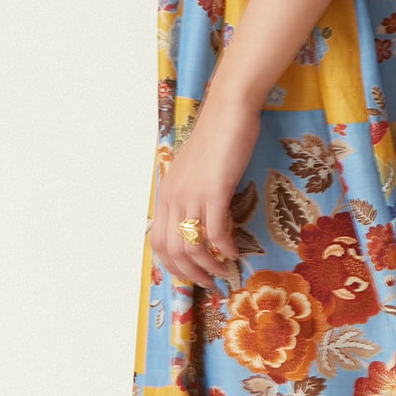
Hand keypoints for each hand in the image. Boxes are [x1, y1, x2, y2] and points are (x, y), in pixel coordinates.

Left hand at [149, 81, 260, 291]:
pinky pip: (216, 230)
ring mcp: (192, 194)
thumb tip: (200, 221)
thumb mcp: (196, 172)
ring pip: (192, 245)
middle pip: (172, 250)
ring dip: (208, 266)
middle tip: (209, 283)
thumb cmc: (216, 138)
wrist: (228, 111)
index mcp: (167, 195)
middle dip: (190, 274)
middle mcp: (174, 197)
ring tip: (224, 272)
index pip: (159, 243)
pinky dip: (225, 247)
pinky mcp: (214, 190)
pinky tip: (236, 252)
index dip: (173, 267)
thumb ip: (192, 195)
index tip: (191, 277)